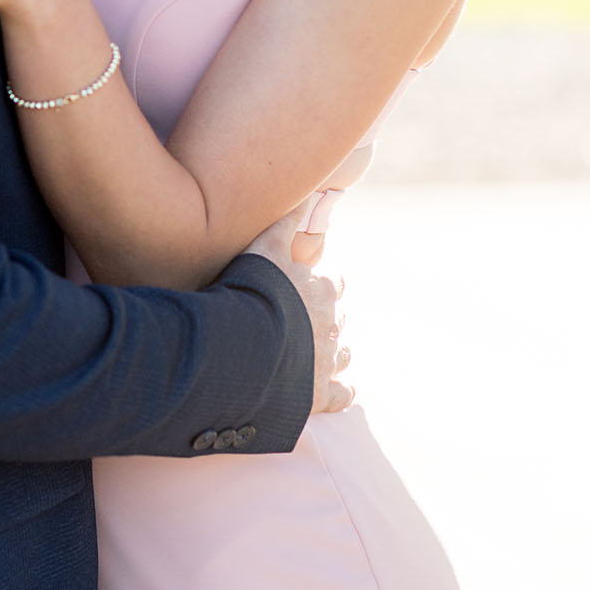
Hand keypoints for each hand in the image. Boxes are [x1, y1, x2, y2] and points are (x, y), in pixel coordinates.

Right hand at [242, 207, 352, 415]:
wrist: (245, 343)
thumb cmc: (254, 290)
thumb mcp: (267, 246)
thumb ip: (288, 221)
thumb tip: (310, 194)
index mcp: (323, 289)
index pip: (335, 283)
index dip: (323, 284)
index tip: (309, 286)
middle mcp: (333, 324)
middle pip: (340, 317)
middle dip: (327, 318)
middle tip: (306, 320)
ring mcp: (328, 361)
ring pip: (343, 354)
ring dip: (334, 351)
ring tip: (320, 354)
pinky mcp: (321, 393)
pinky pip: (343, 394)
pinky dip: (344, 392)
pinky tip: (341, 392)